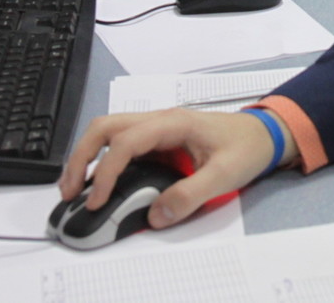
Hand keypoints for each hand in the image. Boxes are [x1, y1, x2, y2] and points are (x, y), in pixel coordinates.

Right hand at [59, 108, 292, 228]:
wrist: (265, 134)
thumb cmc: (247, 146)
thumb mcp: (225, 174)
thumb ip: (190, 195)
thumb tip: (157, 214)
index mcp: (173, 122)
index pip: (126, 141)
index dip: (106, 171)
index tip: (96, 200)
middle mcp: (159, 120)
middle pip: (105, 127)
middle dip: (81, 157)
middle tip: (68, 190)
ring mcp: (157, 128)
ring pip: (108, 132)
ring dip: (87, 157)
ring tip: (73, 189)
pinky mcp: (158, 140)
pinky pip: (121, 145)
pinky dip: (102, 161)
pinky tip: (97, 183)